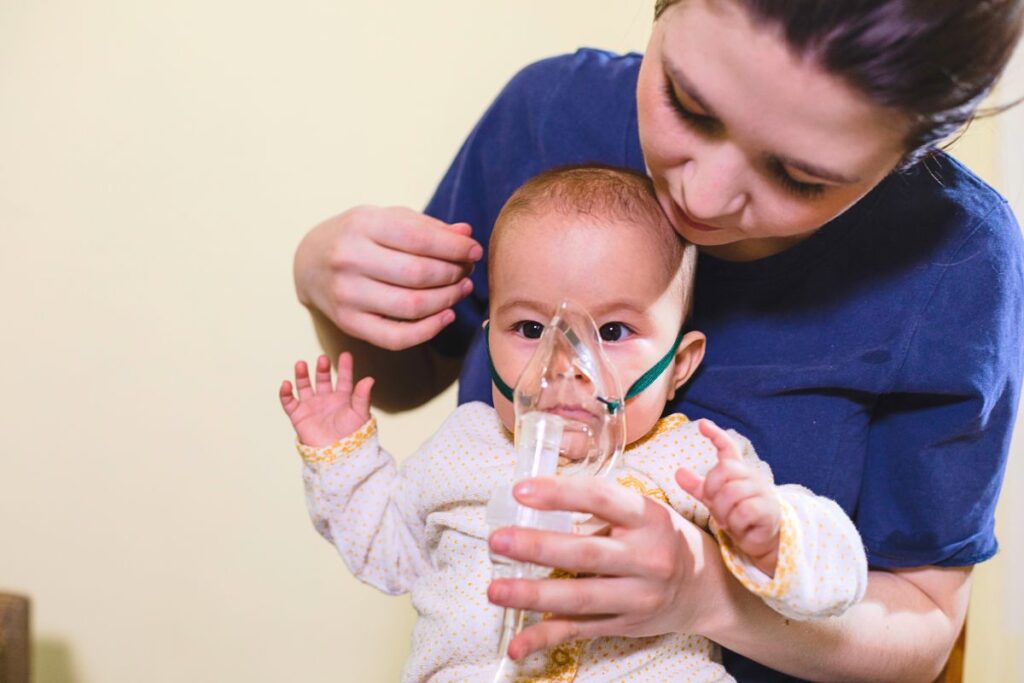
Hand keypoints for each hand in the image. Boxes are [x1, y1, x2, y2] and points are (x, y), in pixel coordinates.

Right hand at [279, 352, 373, 446]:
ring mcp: (312, 406)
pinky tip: (286, 384)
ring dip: (302, 375)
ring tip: (301, 364)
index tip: (346, 355)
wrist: (337, 455)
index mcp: (343, 398)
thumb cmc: (352, 435)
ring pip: (305, 386)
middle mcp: (327, 399)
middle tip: (323, 359)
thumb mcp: (359, 414)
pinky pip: (289, 402)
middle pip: (323, 379)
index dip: (345, 367)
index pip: (344, 379)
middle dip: (322, 368)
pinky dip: (285, 393)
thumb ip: (362, 396)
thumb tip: (370, 379)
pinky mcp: (299, 416)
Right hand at [293, 205, 482, 350]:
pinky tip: (446, 315)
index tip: (474, 250)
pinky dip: (428, 330)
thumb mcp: (387, 219)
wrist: (309, 262)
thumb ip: (427, 227)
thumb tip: (466, 235)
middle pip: (419, 274)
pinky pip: (397, 337)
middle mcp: (350, 259)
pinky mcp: (349, 323)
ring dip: (447, 300)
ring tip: (461, 289)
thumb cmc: (358, 236)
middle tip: (467, 270)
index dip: (455, 247)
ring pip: (412, 306)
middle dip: (454, 273)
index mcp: (362, 225)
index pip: (420, 239)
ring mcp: (347, 295)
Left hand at [486, 476, 726, 659]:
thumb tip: (538, 501)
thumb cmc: (663, 538)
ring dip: (532, 595)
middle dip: (537, 547)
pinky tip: (517, 644)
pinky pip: (580, 631)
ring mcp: (638, 597)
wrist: (706, 588)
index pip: (601, 499)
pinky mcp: (626, 625)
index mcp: (648, 518)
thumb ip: (601, 508)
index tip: (521, 491)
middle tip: (498, 540)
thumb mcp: (645, 511)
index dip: (559, 493)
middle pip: (586, 553)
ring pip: (579, 597)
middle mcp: (646, 558)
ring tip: (495, 590)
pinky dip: (545, 637)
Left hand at [676, 419, 780, 575]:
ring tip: (728, 520)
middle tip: (714, 506)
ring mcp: (762, 492)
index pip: (728, 448)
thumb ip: (698, 486)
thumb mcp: (714, 500)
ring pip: (732, 493)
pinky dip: (735, 524)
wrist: (761, 539)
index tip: (702, 424)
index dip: (716, 435)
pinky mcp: (768, 510)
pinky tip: (739, 527)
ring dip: (723, 512)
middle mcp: (751, 476)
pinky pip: (743, 512)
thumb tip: (678, 472)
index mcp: (738, 471)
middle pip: (724, 470)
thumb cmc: (737, 514)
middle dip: (712, 489)